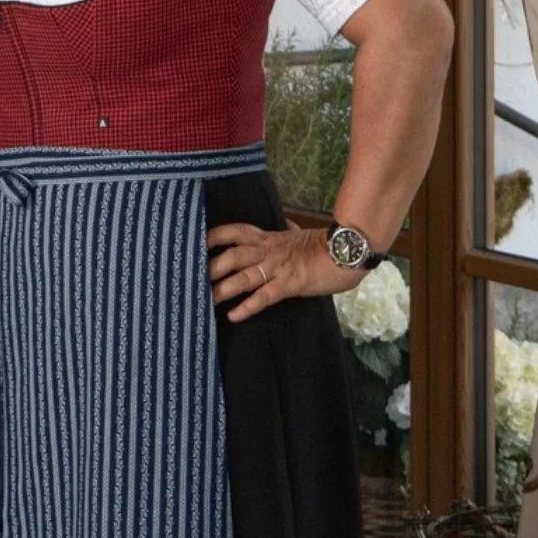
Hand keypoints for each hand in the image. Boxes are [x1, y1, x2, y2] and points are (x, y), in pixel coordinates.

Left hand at [207, 221, 367, 322]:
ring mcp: (277, 268)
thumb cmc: (321, 245)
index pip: (233, 231)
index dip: (213, 236)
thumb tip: (285, 223)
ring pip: (243, 277)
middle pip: (231, 255)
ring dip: (222, 289)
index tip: (193, 243)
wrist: (346, 253)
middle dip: (210, 268)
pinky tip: (234, 315)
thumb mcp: (297, 234)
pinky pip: (264, 296)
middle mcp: (267, 251)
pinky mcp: (289, 285)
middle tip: (191, 279)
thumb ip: (284, 231)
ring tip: (205, 300)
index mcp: (266, 237)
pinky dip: (248, 306)